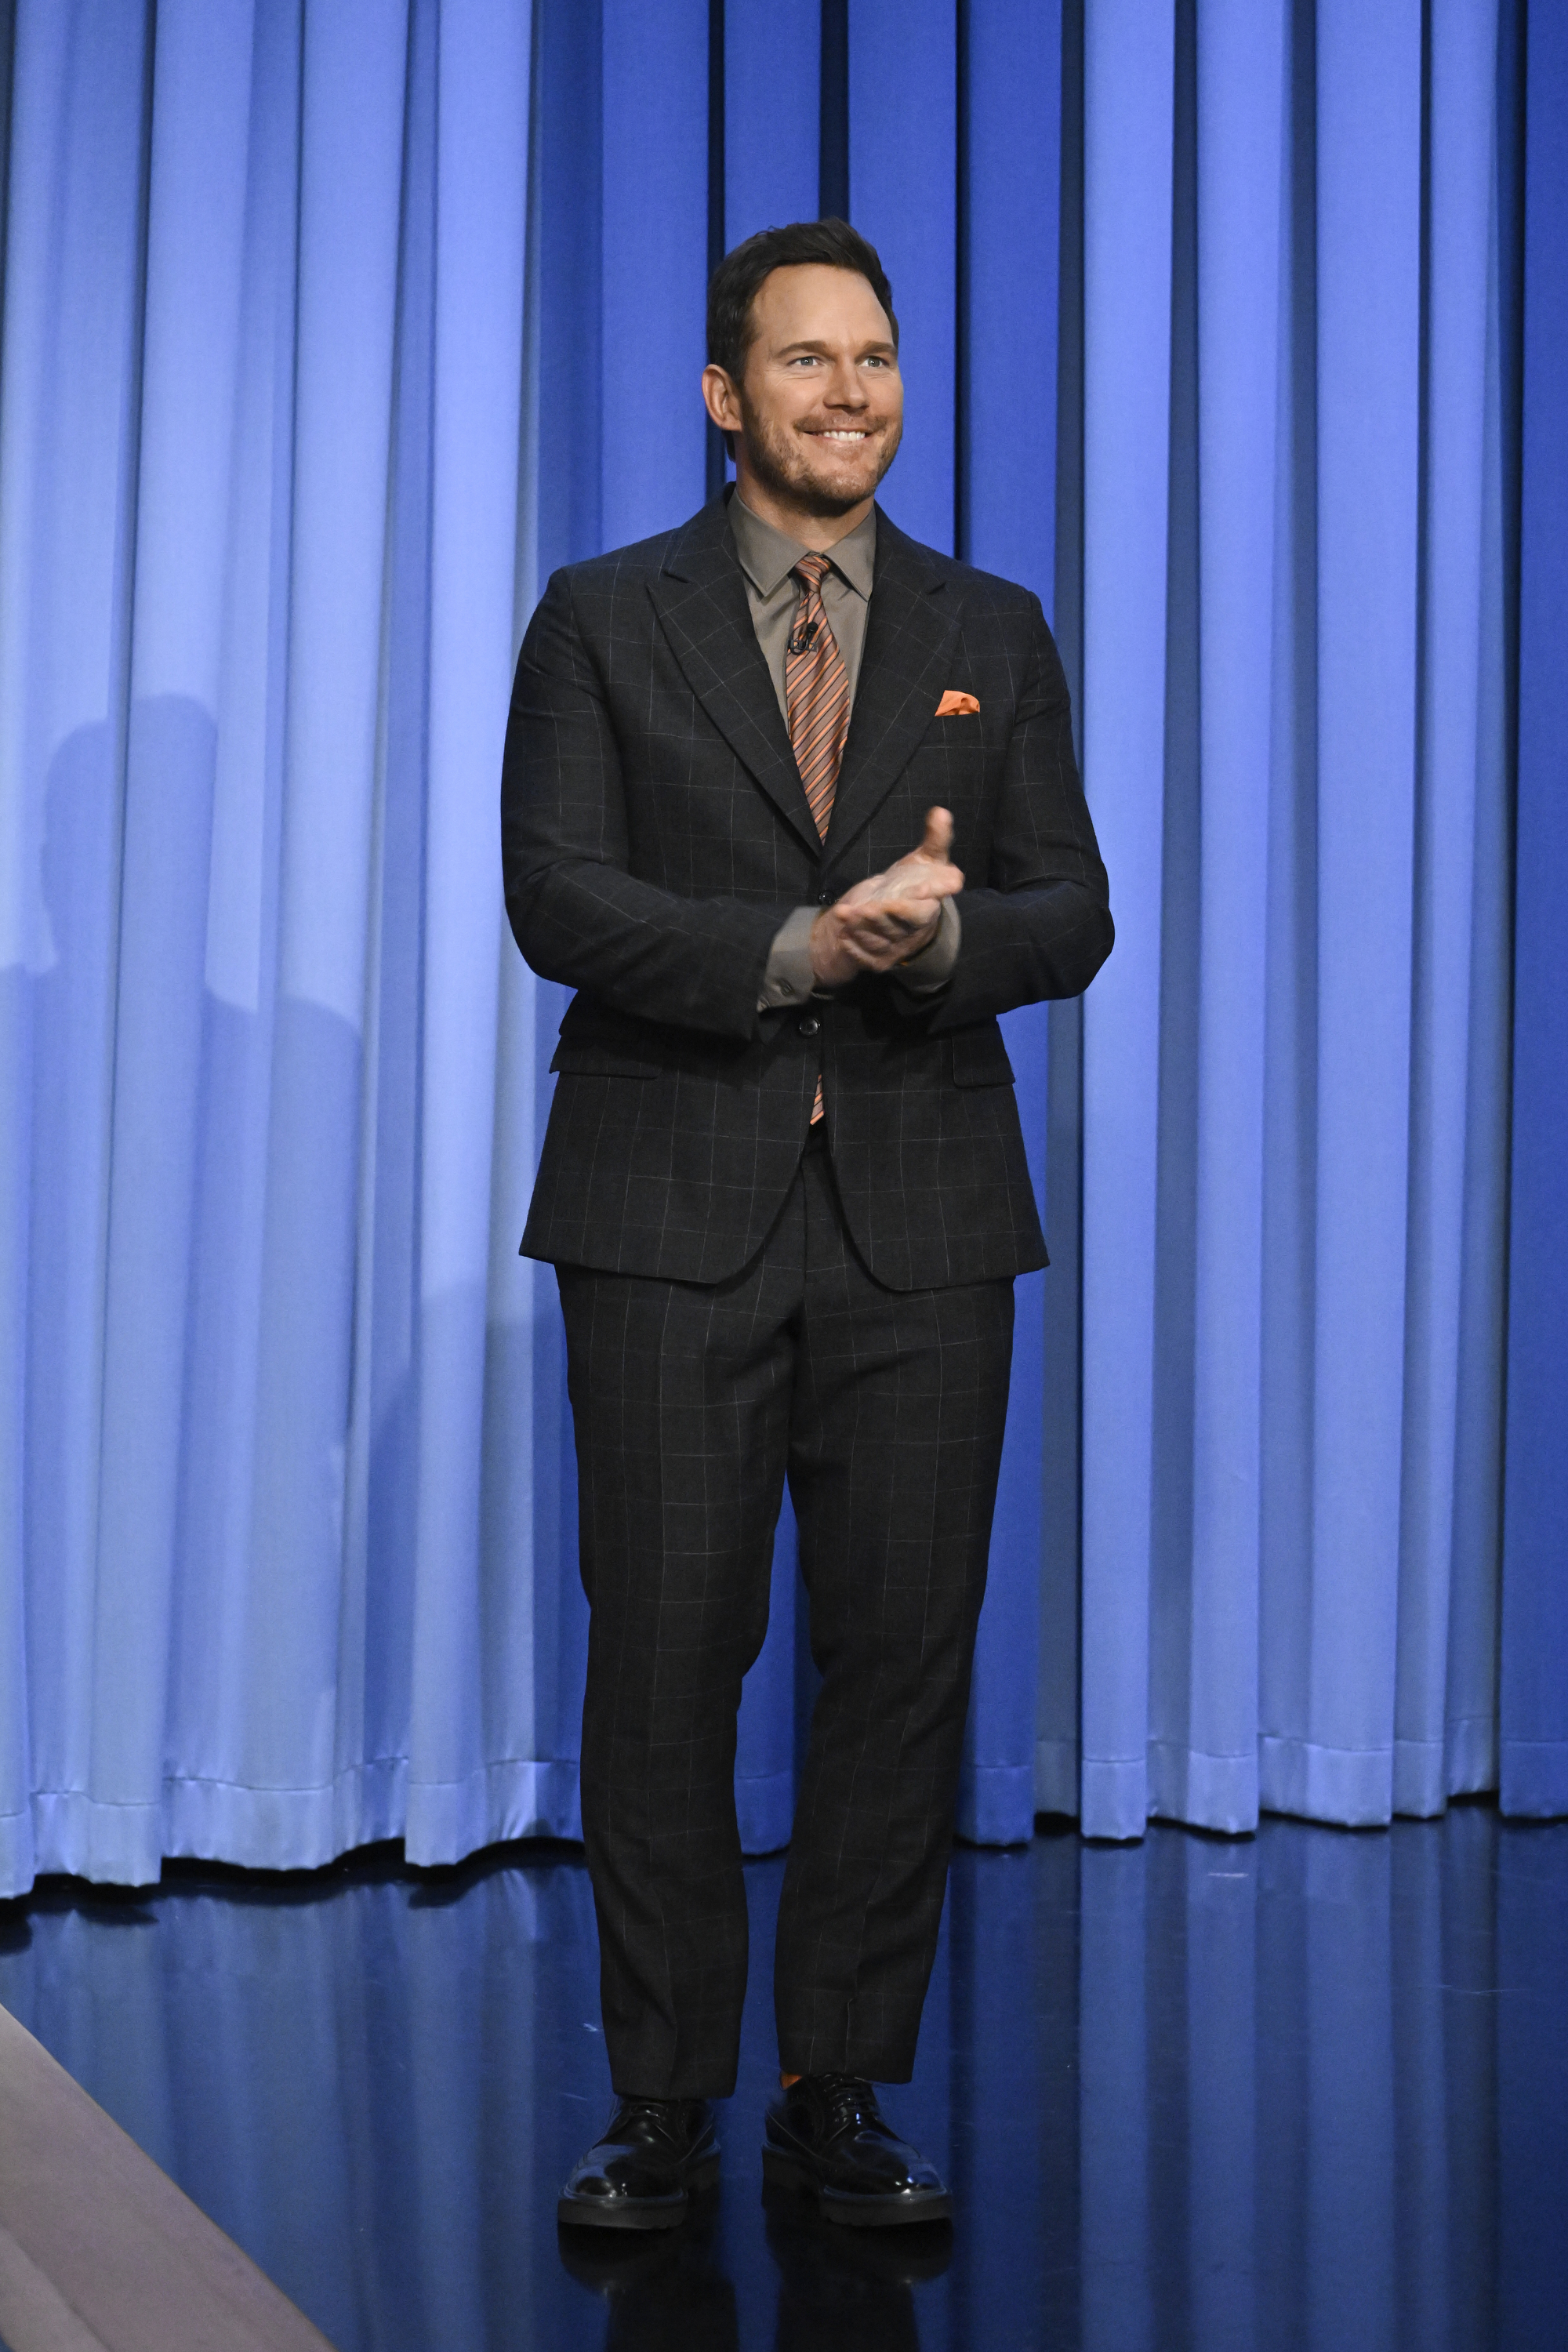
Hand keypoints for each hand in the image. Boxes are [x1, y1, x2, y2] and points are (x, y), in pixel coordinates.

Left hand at [808, 809, 962, 988]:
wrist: (894, 919)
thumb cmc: (911, 886)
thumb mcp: (924, 861)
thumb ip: (934, 840)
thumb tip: (940, 812)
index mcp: (928, 908)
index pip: (928, 907)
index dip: (924, 900)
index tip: (920, 890)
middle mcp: (913, 931)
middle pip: (901, 926)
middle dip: (884, 917)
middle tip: (865, 907)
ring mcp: (895, 947)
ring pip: (879, 941)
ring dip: (862, 930)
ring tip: (845, 914)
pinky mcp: (878, 960)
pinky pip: (865, 958)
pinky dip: (853, 948)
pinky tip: (842, 935)